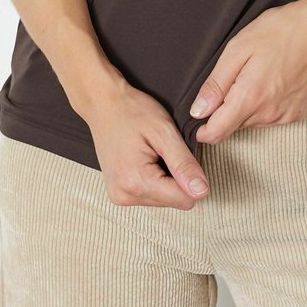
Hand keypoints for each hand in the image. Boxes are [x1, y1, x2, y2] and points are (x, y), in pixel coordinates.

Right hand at [86, 80, 210, 208]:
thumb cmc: (132, 111)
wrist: (104, 104)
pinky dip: (155, 179)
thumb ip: (184, 163)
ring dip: (166, 178)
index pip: (184, 199)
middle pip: (174, 201)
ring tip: (153, 153)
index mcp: (136, 182)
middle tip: (163, 150)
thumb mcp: (164, 131)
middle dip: (177, 177)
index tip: (180, 153)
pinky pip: (151, 195)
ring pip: (164, 200)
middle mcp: (125, 196)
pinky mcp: (119, 194)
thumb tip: (202, 191)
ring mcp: (119, 197)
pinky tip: (146, 159)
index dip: (191, 176)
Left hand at [189, 0, 306, 143]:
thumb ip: (216, 84)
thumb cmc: (278, 31)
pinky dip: (267, 104)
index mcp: (250, 97)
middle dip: (228, 108)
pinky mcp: (300, 112)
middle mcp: (269, 113)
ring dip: (248, 105)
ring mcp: (287, 115)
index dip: (205, 129)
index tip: (201, 118)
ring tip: (258, 74)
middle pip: (235, 125)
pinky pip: (273, 117)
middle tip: (237, 77)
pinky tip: (273, 80)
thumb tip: (198, 111)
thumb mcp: (237, 49)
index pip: (218, 132)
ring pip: (254, 121)